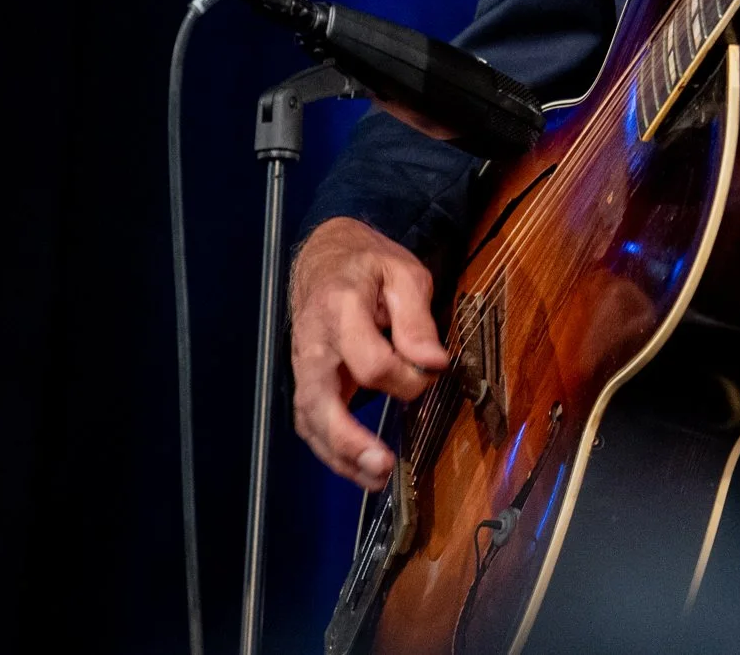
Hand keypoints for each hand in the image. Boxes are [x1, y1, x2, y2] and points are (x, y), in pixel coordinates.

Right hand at [288, 215, 449, 489]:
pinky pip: (311, 423)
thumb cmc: (370, 265)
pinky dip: (332, 451)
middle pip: (320, 402)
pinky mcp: (306, 382)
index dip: (405, 376)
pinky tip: (360, 469)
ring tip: (376, 479)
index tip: (435, 370)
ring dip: (340, 456)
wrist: (326, 260)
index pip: (370, 361)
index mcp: (340, 309)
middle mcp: (314, 344)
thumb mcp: (404, 273)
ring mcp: (304, 366)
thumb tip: (432, 364)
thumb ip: (417, 319)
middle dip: (349, 440)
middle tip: (383, 466)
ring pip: (310, 420)